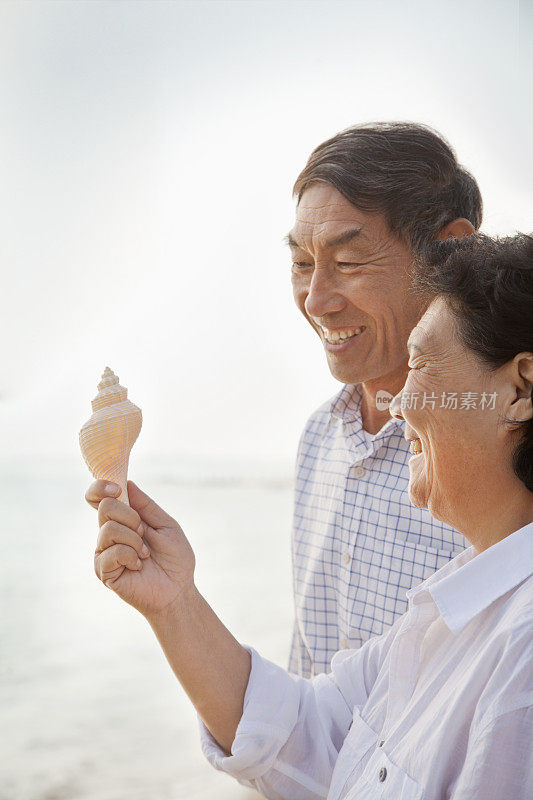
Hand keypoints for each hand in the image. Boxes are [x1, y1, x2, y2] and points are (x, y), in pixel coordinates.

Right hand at [87, 480, 195, 619]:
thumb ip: (146, 506)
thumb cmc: (175, 558)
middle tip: (144, 533)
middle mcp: (109, 533)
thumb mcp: (166, 525)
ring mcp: (104, 551)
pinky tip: (138, 566)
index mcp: (123, 519)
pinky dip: (130, 556)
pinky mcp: (103, 570)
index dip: (101, 487)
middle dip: (130, 517)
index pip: (98, 497)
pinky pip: (111, 552)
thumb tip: (127, 483)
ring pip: (108, 529)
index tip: (118, 488)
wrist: (178, 589)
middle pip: (105, 507)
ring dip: (134, 540)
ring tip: (145, 554)